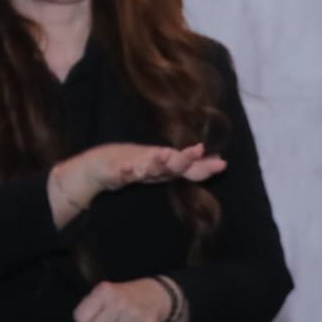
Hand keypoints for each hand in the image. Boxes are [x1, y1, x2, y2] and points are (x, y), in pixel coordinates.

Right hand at [49, 143, 226, 220]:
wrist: (99, 167)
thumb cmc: (136, 164)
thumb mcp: (165, 168)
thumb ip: (192, 167)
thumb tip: (220, 162)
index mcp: (166, 165)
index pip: (189, 168)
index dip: (204, 166)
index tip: (222, 163)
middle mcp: (154, 164)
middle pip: (172, 164)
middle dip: (185, 158)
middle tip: (198, 149)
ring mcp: (136, 166)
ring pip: (148, 166)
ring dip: (157, 160)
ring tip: (165, 154)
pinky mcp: (117, 171)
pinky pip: (122, 172)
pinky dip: (126, 170)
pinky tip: (128, 169)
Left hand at [73, 278, 171, 321]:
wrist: (156, 294)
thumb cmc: (122, 297)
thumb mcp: (100, 299)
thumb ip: (86, 320)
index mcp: (104, 291)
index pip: (80, 317)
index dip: (84, 320)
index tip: (93, 315)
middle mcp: (119, 302)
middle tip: (109, 321)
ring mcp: (134, 316)